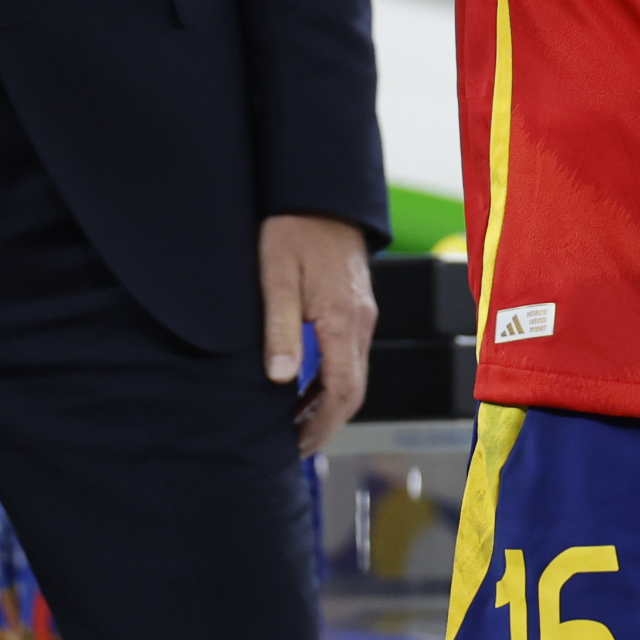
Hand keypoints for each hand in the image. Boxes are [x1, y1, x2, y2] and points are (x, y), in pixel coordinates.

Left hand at [260, 213, 374, 455]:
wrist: (320, 192)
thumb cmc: (293, 229)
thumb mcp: (276, 278)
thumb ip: (280, 329)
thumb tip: (281, 380)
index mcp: (343, 321)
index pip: (341, 392)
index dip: (320, 425)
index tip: (297, 447)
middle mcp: (361, 322)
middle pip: (353, 390)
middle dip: (326, 423)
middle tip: (295, 446)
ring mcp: (362, 313)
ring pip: (353, 374)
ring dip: (327, 403)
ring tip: (294, 424)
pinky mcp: (357, 304)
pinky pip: (350, 355)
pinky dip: (331, 379)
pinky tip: (305, 385)